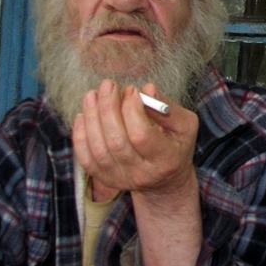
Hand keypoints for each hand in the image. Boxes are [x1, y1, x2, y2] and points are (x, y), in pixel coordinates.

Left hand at [72, 80, 197, 195]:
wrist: (166, 179)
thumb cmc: (175, 145)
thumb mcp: (185, 125)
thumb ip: (168, 107)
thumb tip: (147, 89)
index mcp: (166, 159)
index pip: (141, 135)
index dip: (132, 109)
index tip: (132, 90)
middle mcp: (143, 174)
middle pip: (117, 141)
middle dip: (108, 108)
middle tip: (108, 86)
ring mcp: (121, 178)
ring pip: (98, 148)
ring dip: (92, 117)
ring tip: (93, 95)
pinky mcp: (105, 179)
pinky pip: (86, 158)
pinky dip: (80, 135)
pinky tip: (83, 115)